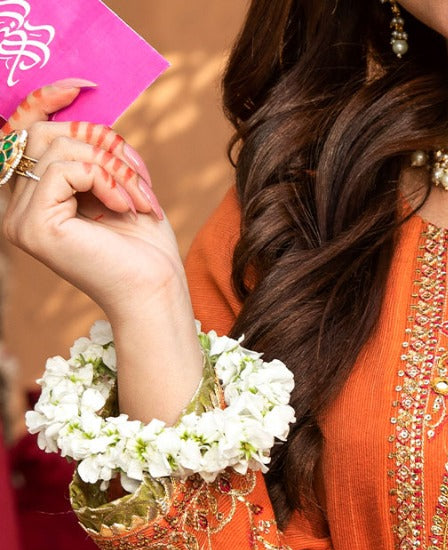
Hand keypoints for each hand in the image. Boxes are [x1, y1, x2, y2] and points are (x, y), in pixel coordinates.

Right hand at [1, 80, 182, 312]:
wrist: (157, 291)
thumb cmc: (143, 246)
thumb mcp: (115, 181)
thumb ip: (89, 147)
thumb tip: (78, 101)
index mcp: (33, 200)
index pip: (22, 134)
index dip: (46, 101)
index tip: (83, 86)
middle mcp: (16, 210)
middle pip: (44, 133)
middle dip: (99, 142)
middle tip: (136, 174)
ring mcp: (20, 220)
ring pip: (57, 146)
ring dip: (110, 164)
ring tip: (139, 198)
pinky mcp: (34, 227)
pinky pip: (66, 168)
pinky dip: (105, 179)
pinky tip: (125, 207)